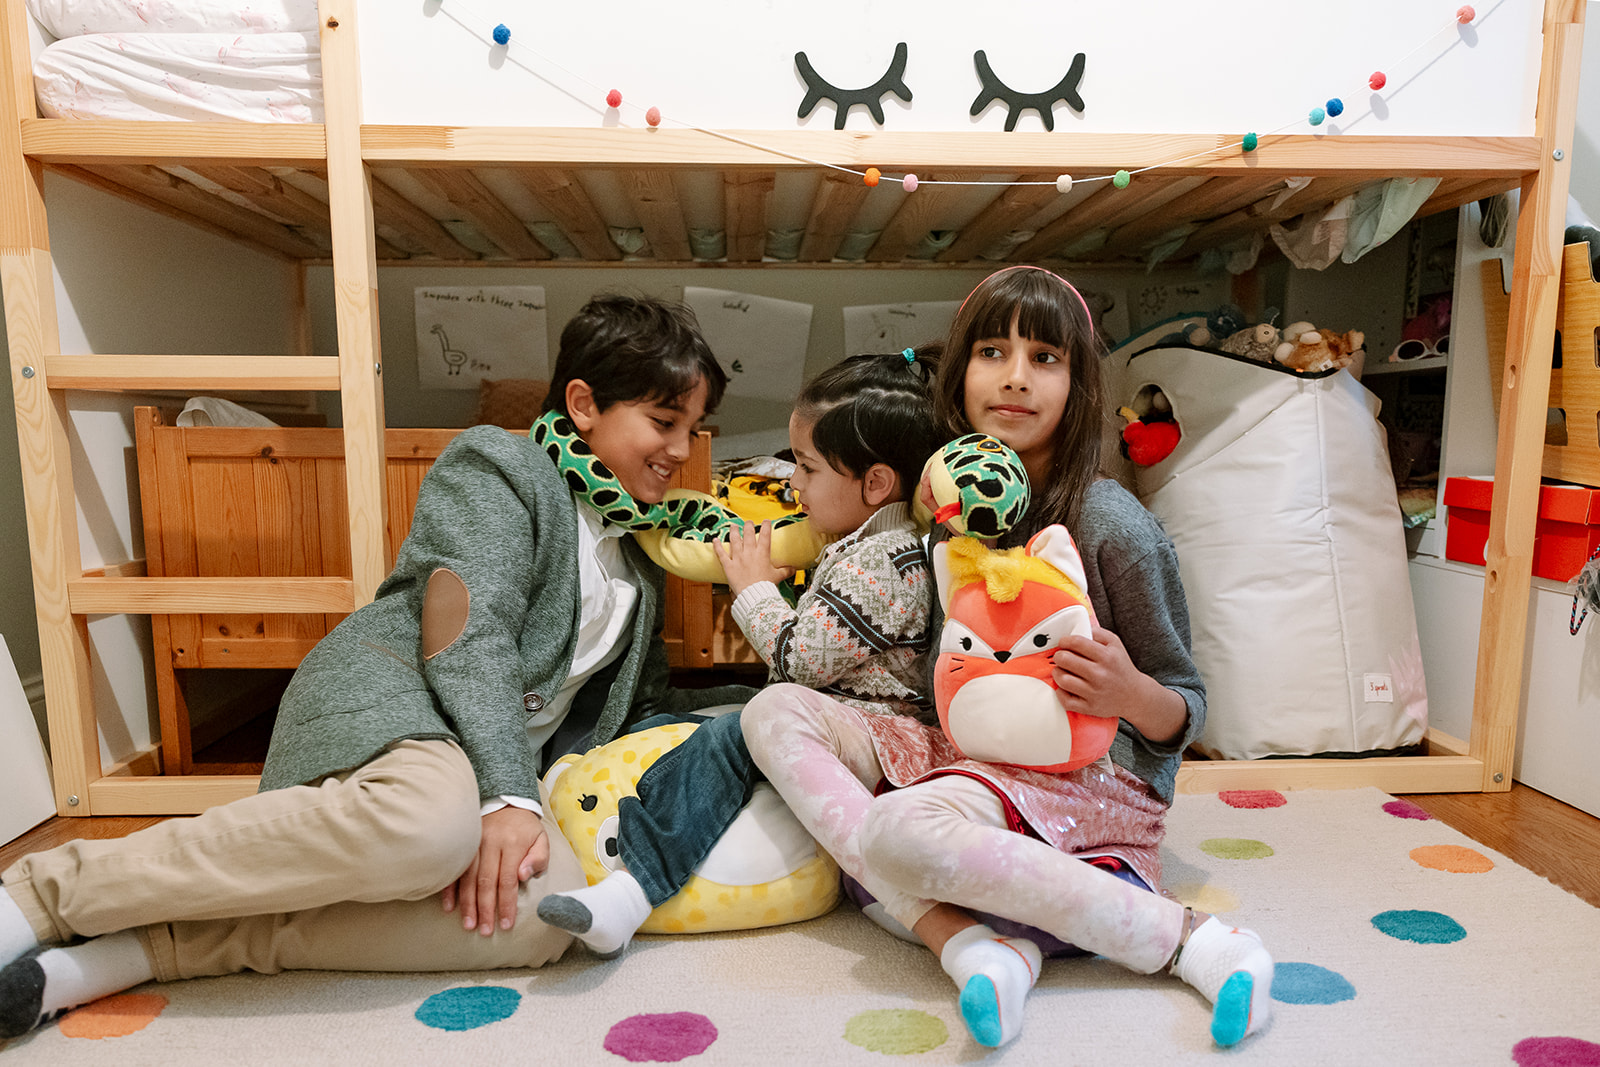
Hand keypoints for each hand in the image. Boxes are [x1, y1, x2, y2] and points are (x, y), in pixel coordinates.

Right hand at [440, 806, 548, 934]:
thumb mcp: (541, 839)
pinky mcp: (462, 844)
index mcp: (512, 844)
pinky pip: (454, 868)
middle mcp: (490, 843)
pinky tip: (449, 906)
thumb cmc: (526, 828)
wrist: (506, 802)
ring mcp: (473, 843)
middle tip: (484, 931)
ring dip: (467, 904)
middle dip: (485, 909)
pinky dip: (450, 888)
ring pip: (468, 877)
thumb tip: (523, 876)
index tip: (506, 924)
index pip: (508, 880)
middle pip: (486, 882)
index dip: (506, 904)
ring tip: (468, 924)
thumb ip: (537, 858)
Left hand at [714, 521, 795, 597]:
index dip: (766, 525)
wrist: (754, 596)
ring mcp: (738, 558)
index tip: (766, 521)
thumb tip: (794, 569)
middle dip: (748, 526)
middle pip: (748, 534)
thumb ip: (786, 571)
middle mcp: (749, 553)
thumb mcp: (778, 577)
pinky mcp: (729, 566)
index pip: (765, 535)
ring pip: (734, 540)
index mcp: (762, 553)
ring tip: (733, 526)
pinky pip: (721, 554)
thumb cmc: (766, 586)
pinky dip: (717, 546)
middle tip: (748, 522)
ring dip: (734, 531)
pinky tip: (715, 540)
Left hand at [1052, 625, 1186, 744]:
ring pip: (1062, 679)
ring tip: (1062, 670)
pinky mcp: (1090, 707)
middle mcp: (1100, 675)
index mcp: (1106, 657)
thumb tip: (1078, 626)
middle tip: (1061, 656)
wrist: (1135, 696)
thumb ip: (1097, 632)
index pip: (1076, 643)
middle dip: (1059, 656)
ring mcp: (1094, 693)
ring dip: (1057, 673)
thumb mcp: (1115, 644)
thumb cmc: (1121, 667)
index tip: (1063, 643)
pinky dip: (1061, 692)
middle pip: (1065, 660)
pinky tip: (1065, 686)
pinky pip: (1065, 700)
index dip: (1064, 641)